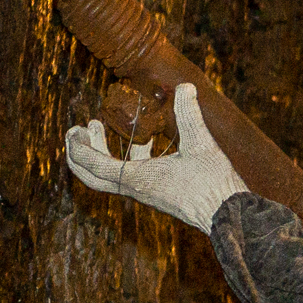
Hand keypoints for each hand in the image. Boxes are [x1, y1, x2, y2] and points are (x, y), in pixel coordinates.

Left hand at [63, 83, 244, 229]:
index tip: (74, 129)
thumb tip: (186, 86)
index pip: (94, 164)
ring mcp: (146, 192)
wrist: (228, 216)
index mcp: (137, 178)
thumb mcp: (201, 145)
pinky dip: (127, 156)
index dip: (79, 147)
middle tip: (79, 130)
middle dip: (80, 153)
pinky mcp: (158, 193)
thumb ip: (190, 115)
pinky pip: (130, 174)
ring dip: (101, 152)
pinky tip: (147, 139)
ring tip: (101, 125)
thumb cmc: (213, 184)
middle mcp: (136, 188)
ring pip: (110, 175)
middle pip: (93, 176)